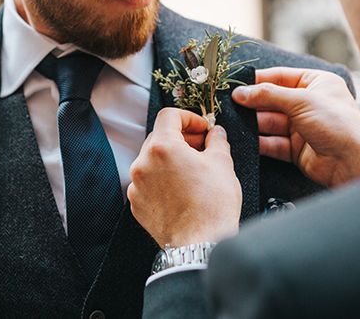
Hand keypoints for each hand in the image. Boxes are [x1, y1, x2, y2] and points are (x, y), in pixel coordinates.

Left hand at [128, 108, 241, 245]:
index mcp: (162, 146)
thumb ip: (217, 140)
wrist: (200, 245)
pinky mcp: (137, 204)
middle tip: (201, 147)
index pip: (169, 115)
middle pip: (159, 136)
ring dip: (171, 159)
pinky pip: (148, 182)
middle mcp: (142, 163)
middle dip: (181, 138)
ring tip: (192, 170)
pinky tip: (181, 188)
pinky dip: (162, 179)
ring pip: (152, 160)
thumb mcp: (222, 163)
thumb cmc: (212, 205)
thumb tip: (215, 133)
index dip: (189, 118)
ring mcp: (137, 185)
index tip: (202, 129)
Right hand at [233, 67, 359, 187]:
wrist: (353, 163)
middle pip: (272, 100)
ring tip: (233, 122)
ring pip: (270, 122)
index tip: (236, 84)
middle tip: (230, 104)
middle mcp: (308, 103)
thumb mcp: (301, 101)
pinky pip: (273, 142)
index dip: (258, 80)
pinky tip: (245, 140)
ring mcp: (302, 127)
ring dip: (253, 123)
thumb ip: (269, 95)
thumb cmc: (337, 124)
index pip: (280, 77)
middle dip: (253, 103)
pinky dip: (260, 142)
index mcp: (316, 83)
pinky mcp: (296, 148)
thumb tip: (241, 92)